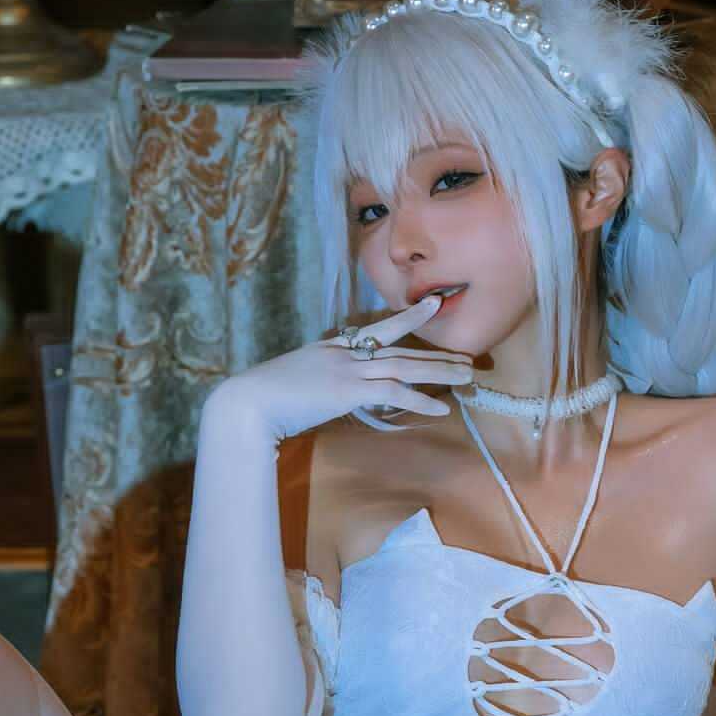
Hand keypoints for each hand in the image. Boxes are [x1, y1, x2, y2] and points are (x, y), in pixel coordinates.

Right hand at [209, 295, 471, 440]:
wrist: (247, 404)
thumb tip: (331, 397)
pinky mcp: (348, 390)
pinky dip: (419, 400)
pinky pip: (393, 392)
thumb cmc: (261, 400)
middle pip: (400, 348)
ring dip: (439, 372)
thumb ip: (317, 386)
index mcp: (330, 348)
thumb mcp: (293, 386)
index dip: (407, 319)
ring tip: (466, 377)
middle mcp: (343, 353)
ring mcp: (347, 369)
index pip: (376, 330)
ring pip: (404, 365)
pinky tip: (441, 409)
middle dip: (436, 353)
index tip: (431, 306)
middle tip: (468, 357)